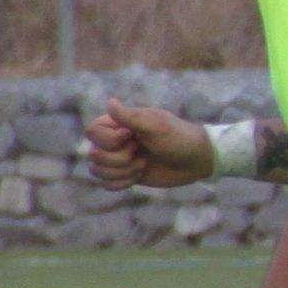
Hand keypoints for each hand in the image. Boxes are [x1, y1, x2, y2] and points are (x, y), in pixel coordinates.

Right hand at [87, 101, 216, 189]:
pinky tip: (139, 175)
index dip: (109, 140)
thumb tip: (110, 102)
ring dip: (123, 172)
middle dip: (119, 159)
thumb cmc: (178, 138)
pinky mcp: (124, 175)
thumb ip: (130, 117)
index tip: (132, 137)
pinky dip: (123, 183)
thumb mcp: (156, 126)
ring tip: (143, 164)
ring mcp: (118, 159)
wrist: (196, 160)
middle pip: (93, 154)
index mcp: (118, 123)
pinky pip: (107, 185)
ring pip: (97, 171)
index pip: (91, 132)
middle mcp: (113, 140)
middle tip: (141, 152)